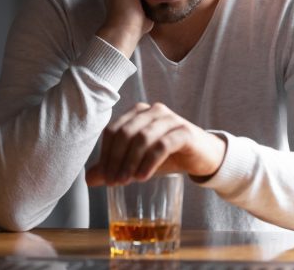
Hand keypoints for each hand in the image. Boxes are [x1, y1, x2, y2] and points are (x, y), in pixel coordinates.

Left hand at [86, 102, 226, 185]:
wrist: (204, 156)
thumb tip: (89, 179)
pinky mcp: (184, 132)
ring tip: (127, 182)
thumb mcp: (139, 162)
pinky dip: (150, 162)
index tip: (104, 178)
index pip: (113, 130)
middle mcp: (153, 111)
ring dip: (131, 162)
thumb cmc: (169, 156)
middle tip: (114, 182)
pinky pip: (162, 145)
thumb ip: (115, 166)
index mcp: (138, 113)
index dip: (105, 154)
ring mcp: (170, 119)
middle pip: (125, 132)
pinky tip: (144, 177)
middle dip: (116, 159)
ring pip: (142, 137)